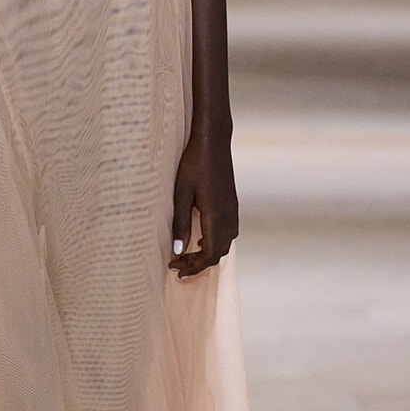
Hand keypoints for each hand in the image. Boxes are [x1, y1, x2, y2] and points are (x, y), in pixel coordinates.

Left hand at [169, 128, 238, 278]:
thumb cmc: (194, 164)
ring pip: (225, 244)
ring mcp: (232, 210)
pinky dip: (214, 242)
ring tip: (186, 254)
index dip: (194, 267)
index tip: (177, 269)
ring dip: (207, 253)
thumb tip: (178, 250)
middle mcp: (229, 217)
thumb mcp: (181, 193)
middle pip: (218, 253)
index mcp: (216, 217)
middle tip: (177, 264)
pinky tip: (200, 237)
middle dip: (198, 263)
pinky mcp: (232, 204)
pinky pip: (228, 232)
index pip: (209, 254)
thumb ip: (180, 223)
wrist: (214, 141)